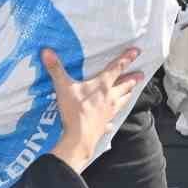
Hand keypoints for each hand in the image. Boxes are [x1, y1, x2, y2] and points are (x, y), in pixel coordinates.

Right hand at [43, 46, 145, 172]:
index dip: (126, 58)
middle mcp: (110, 97)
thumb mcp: (63, 87)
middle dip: (133, 78)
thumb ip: (56, 69)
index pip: (117, 68)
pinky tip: (112, 123)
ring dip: (128, 94)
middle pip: (125, 85)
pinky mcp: (105, 124)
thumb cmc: (74, 110)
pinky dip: (112, 120)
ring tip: (133, 91)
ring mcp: (110, 112)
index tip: (137, 51)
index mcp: (102, 85)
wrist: (80, 136)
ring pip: (123, 100)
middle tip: (141, 74)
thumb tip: (46, 51)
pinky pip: (111, 120)